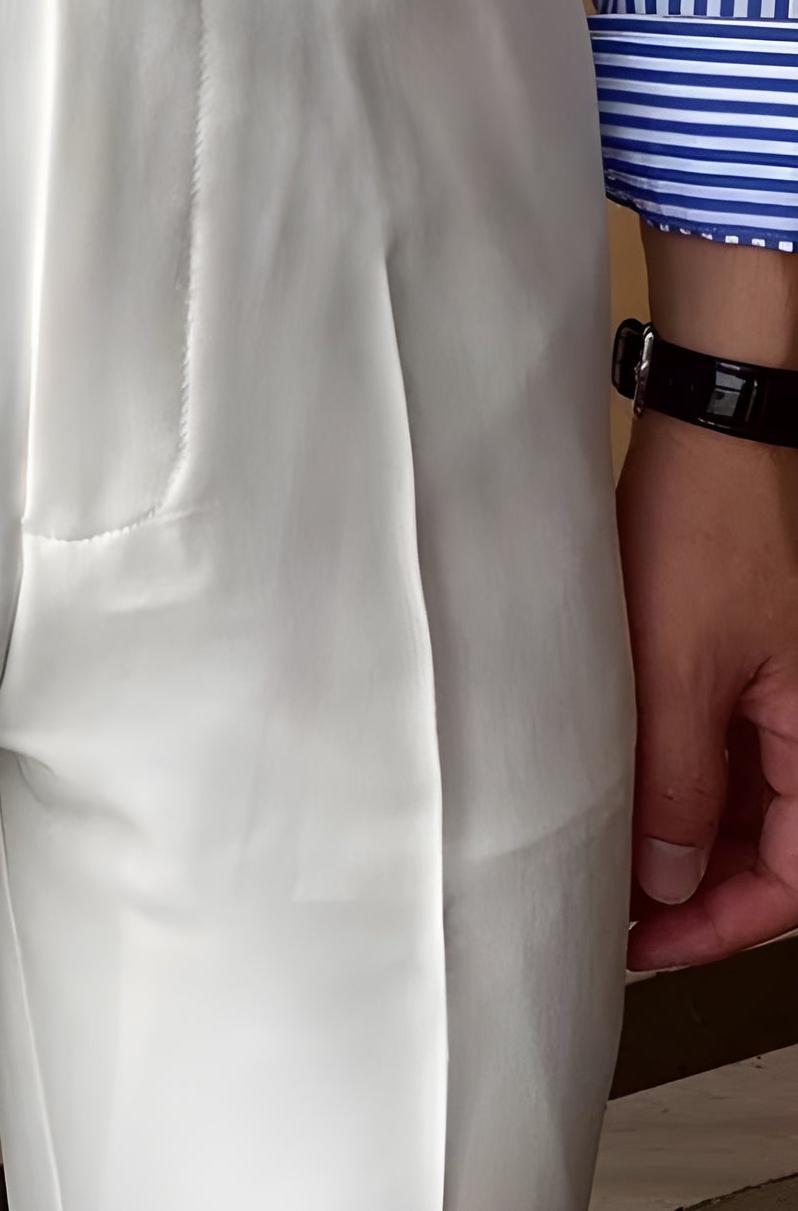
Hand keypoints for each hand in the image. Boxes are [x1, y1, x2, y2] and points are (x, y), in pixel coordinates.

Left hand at [618, 225, 797, 969]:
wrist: (710, 442)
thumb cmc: (708, 536)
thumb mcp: (679, 673)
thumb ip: (679, 783)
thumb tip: (669, 878)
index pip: (790, 879)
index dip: (720, 925)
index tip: (650, 945)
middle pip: (769, 846)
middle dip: (696, 889)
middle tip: (617, 913)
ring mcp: (781, 694)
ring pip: (744, 801)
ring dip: (683, 837)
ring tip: (607, 859)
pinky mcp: (746, 663)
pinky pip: (724, 747)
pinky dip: (680, 780)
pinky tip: (622, 791)